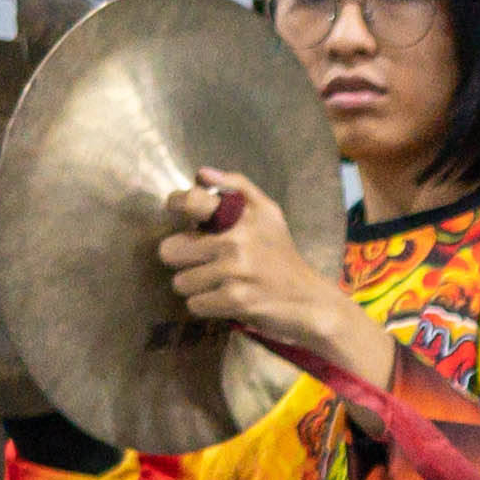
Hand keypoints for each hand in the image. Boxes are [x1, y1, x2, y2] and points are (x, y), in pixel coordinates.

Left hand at [154, 179, 386, 395]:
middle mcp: (237, 240)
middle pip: (170, 251)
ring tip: (216, 283)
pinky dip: (206, 306)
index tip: (178, 213)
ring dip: (194, 287)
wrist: (309, 300)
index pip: (191, 201)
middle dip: (182, 260)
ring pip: (180, 282)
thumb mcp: (268, 213)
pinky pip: (194, 304)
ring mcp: (236, 271)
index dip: (176, 206)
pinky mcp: (235, 301)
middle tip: (201, 262)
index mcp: (242, 215)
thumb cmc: (282, 256)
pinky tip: (224, 300)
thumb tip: (201, 174)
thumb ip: (237, 186)